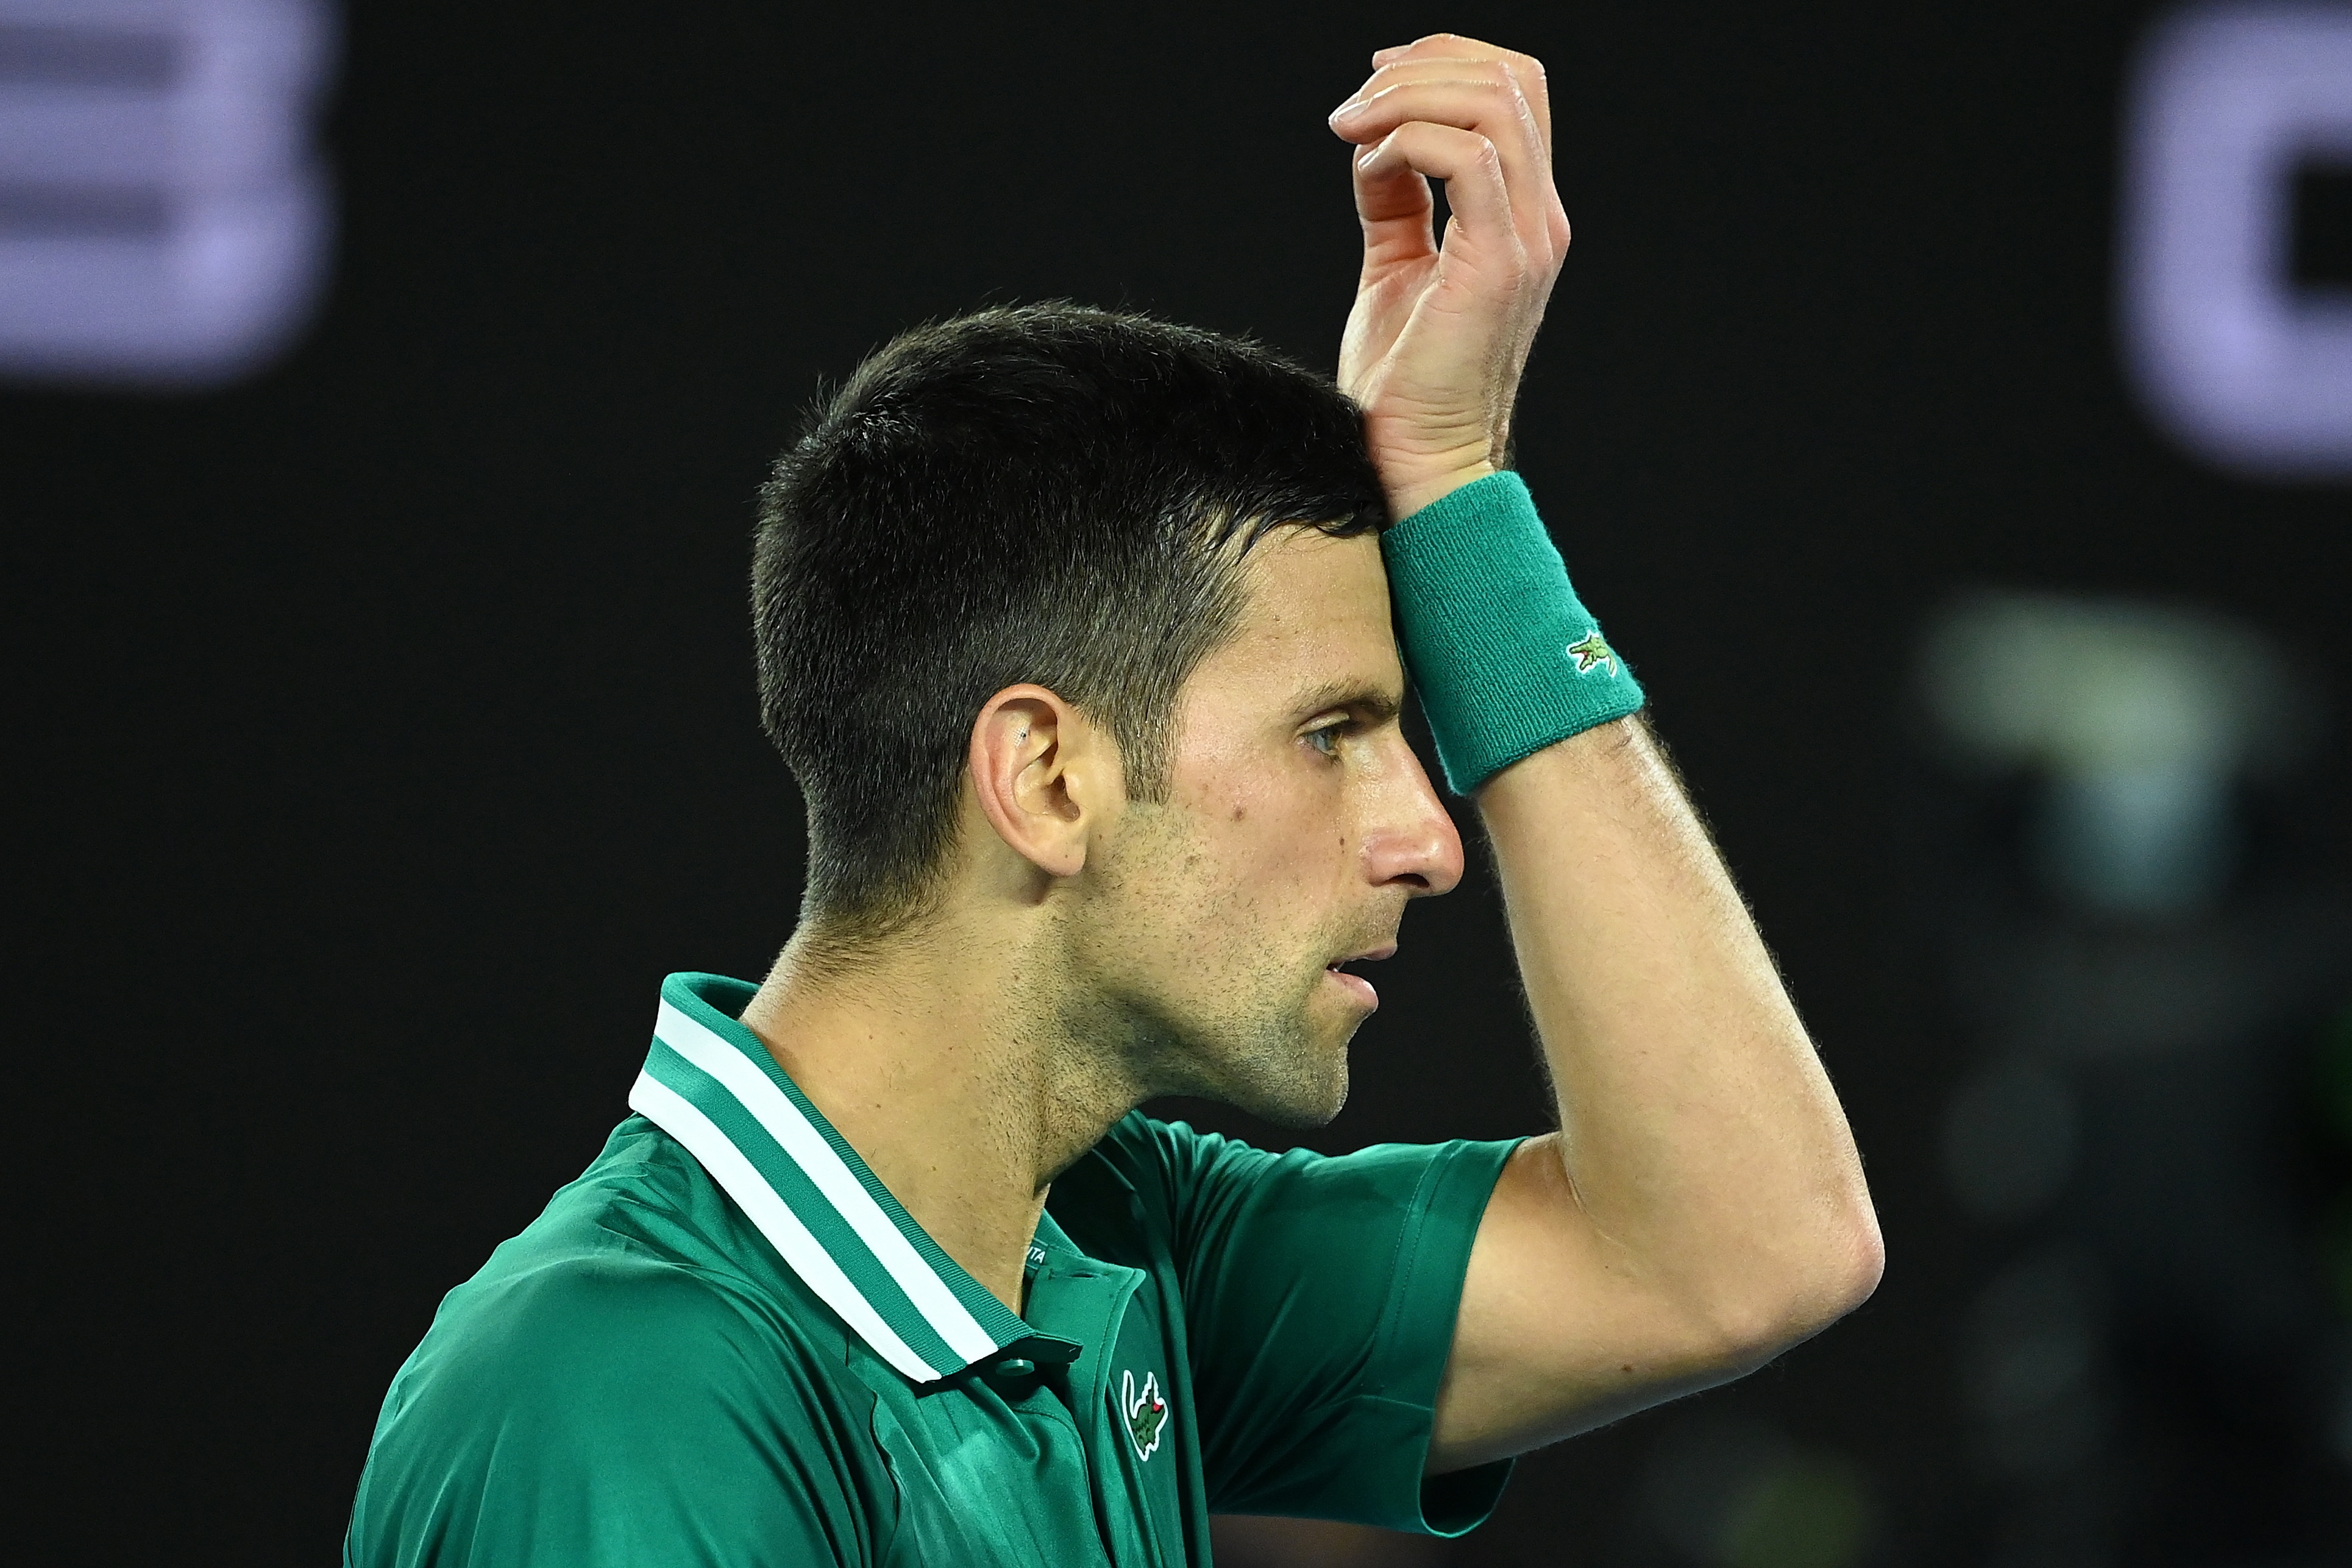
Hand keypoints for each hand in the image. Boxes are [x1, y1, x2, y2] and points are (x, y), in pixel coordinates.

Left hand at [1328, 35, 1568, 518]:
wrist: (1416, 456)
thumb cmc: (1404, 379)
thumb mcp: (1396, 263)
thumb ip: (1396, 199)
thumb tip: (1373, 142)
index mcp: (1522, 214)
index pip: (1514, 91)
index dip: (1445, 61)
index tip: (1374, 78)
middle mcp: (1539, 218)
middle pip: (1511, 79)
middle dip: (1423, 65)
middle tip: (1356, 100)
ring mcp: (1527, 239)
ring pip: (1492, 104)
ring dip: (1407, 97)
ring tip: (1350, 125)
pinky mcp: (1497, 264)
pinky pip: (1465, 158)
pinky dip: (1407, 142)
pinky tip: (1367, 164)